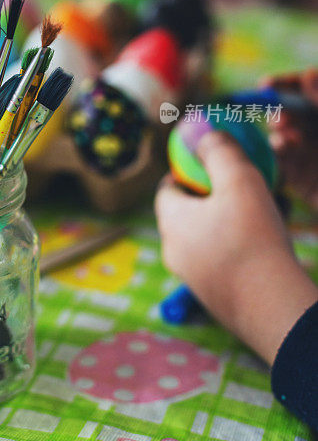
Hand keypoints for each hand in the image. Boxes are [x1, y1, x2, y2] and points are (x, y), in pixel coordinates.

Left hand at [155, 130, 317, 363]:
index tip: (208, 166)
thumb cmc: (254, 238)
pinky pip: (221, 262)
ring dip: (226, 222)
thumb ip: (220, 151)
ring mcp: (193, 279)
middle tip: (236, 186)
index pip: (166, 190)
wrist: (275, 308)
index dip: (184, 173)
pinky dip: (237, 247)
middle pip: (184, 215)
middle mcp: (174, 253)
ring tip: (258, 212)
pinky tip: (265, 243)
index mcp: (171, 223)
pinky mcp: (215, 299)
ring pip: (205, 239)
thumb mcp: (240, 180)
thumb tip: (205, 132)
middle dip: (209, 197)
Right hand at [263, 70, 317, 209]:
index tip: (264, 86)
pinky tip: (284, 150)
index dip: (284, 84)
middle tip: (279, 119)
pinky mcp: (301, 181)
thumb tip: (307, 74)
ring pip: (281, 139)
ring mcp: (309, 156)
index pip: (305, 89)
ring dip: (278, 134)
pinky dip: (277, 156)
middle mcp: (317, 132)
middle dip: (278, 112)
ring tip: (284, 138)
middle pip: (289, 113)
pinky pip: (281, 165)